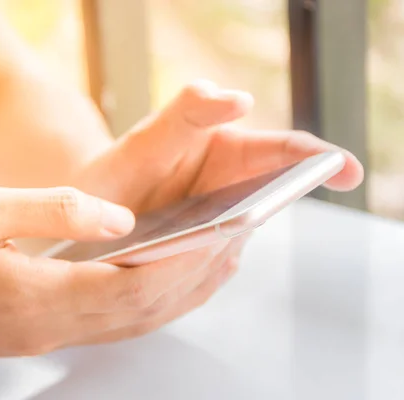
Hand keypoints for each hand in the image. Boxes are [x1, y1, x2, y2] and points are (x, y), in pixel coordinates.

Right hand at [0, 187, 234, 369]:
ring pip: (132, 323)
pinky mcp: (36, 336)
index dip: (185, 262)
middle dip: (196, 280)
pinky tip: (158, 290)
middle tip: (237, 249)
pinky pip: (109, 326)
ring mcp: (46, 337)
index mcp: (42, 293)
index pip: (136, 283)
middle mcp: (52, 325)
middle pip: (145, 308)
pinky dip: (145, 307)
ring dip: (178, 297)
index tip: (224, 238)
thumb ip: (58, 210)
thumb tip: (120, 217)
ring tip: (214, 267)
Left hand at [69, 80, 363, 343]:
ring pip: (243, 239)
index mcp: (228, 151)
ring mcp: (219, 225)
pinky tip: (174, 269)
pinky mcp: (204, 258)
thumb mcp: (146, 138)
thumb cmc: (117, 171)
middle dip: (260, 216)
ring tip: (180, 249)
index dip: (318, 159)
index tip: (345, 171)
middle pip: (268, 200)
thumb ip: (186, 113)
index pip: (282, 151)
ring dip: (224, 249)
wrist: (86, 215)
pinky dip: (204, 272)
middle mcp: (231, 189)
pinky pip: (217, 268)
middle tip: (224, 229)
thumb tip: (236, 97)